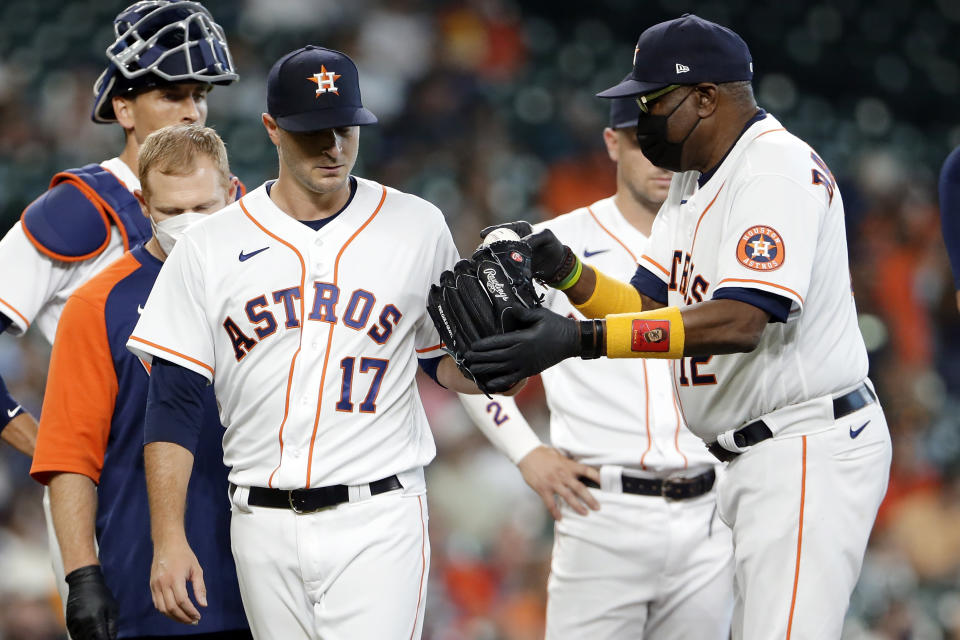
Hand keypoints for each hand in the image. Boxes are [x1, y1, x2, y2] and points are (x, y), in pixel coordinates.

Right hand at [65, 565, 117, 639]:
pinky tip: (88, 634)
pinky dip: (81, 637)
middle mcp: (82, 622)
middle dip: (97, 639)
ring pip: (81, 639)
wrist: (83, 582)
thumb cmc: (101, 594)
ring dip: (89, 639)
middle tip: (103, 636)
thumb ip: (112, 626)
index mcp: (95, 618)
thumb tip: (112, 639)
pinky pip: (74, 635)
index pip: (101, 639)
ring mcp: (74, 623)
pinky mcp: (68, 622)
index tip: (109, 639)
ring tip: (96, 634)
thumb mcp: (112, 608)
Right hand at [150, 538, 206, 624]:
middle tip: (194, 621)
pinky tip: (176, 612)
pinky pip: (157, 604)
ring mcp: (155, 585)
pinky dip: (166, 611)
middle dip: (183, 617)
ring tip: (186, 619)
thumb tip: (203, 604)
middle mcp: (163, 583)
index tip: (198, 616)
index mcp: (175, 578)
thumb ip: (200, 587)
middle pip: (172, 608)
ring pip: (163, 609)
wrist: (167, 544)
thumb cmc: (184, 555)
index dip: (190, 611)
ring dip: (174, 617)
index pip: (182, 601)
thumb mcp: (196, 569)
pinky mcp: (152, 586)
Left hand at [465, 306, 580, 392]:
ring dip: (485, 369)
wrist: (572, 342)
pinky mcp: (530, 371)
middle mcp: (522, 353)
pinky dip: (500, 383)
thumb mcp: (540, 315)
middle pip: (496, 357)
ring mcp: (525, 364)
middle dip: (479, 358)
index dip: (483, 345)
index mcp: (523, 339)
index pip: (498, 342)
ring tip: (472, 369)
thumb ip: (522, 313)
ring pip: (501, 369)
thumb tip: (508, 309)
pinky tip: (489, 385)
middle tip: (465, 358)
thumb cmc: (556, 326)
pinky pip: (512, 379)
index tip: (471, 346)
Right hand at [481, 223, 569, 282]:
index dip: (491, 231)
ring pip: (498, 254)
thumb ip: (533, 238)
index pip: (503, 228)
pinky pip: (504, 265)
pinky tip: (492, 269)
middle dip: (487, 246)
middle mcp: (514, 240)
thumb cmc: (553, 245)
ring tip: (482, 261)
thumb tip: (520, 245)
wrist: (558, 266)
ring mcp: (513, 253)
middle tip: (480, 251)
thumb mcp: (546, 236)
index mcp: (520, 229)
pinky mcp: (514, 264)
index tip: (482, 235)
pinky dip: (499, 267)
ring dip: (491, 257)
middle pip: (496, 241)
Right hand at [518, 446, 600, 519]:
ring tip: (585, 514)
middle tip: (598, 507)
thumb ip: (569, 464)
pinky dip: (555, 512)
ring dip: (577, 506)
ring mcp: (553, 483)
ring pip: (568, 497)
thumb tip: (578, 469)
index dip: (598, 477)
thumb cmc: (543, 454)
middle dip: (590, 499)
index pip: (587, 471)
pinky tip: (559, 518)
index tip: (606, 484)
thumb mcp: (559, 456)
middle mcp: (563, 475)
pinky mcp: (543, 489)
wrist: (527, 454)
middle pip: (580, 488)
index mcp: (568, 465)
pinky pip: (550, 503)